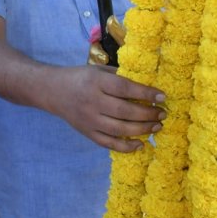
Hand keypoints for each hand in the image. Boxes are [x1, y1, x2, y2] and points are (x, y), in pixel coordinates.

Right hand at [47, 65, 166, 151]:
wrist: (53, 91)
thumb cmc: (80, 78)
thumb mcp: (98, 70)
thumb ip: (119, 77)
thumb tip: (147, 83)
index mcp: (96, 82)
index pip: (125, 88)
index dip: (145, 93)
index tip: (162, 97)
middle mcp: (92, 101)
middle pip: (124, 111)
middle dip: (148, 114)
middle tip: (162, 113)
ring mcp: (89, 120)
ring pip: (119, 129)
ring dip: (142, 129)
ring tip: (157, 126)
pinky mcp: (87, 133)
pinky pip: (109, 144)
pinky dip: (126, 147)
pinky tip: (141, 144)